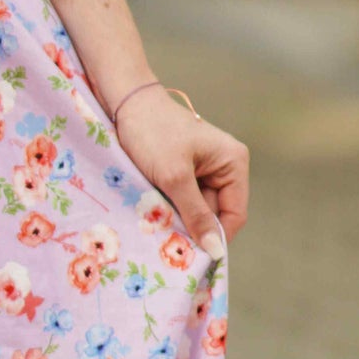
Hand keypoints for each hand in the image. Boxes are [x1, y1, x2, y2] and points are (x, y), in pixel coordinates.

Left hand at [112, 87, 248, 262]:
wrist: (123, 102)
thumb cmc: (152, 133)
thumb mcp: (174, 176)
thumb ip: (195, 213)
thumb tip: (216, 250)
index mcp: (233, 163)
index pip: (235, 213)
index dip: (217, 236)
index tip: (194, 256)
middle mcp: (224, 166)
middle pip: (214, 212)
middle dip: (193, 227)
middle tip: (168, 242)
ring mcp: (203, 168)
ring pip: (195, 208)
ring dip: (177, 217)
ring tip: (157, 224)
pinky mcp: (183, 169)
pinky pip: (181, 198)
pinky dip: (168, 207)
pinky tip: (153, 211)